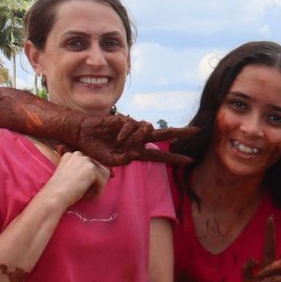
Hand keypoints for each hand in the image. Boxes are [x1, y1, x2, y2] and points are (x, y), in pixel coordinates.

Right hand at [44, 149, 110, 207]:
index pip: (90, 165)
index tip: (82, 188)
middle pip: (99, 168)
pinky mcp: (91, 168)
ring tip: (88, 196)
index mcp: (71, 155)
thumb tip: (102, 174)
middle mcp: (78, 154)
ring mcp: (85, 160)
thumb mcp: (70, 176)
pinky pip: (103, 182)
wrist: (54, 195)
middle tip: (87, 193)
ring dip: (98, 187)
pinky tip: (89, 197)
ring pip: (103, 175)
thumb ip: (81, 172)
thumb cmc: (60, 191)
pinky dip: (98, 192)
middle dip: (96, 182)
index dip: (90, 178)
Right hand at [73, 111, 195, 167]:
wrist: (83, 135)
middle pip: (164, 135)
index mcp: (137, 152)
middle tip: (197, 131)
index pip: (160, 156)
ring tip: (123, 142)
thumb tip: (135, 155)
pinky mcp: (126, 120)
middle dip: (180, 133)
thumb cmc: (95, 150)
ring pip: (148, 129)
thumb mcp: (111, 161)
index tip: (190, 160)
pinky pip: (133, 125)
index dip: (174, 159)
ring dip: (139, 136)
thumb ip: (124, 160)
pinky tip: (117, 137)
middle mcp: (138, 140)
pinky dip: (126, 133)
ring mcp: (133, 129)